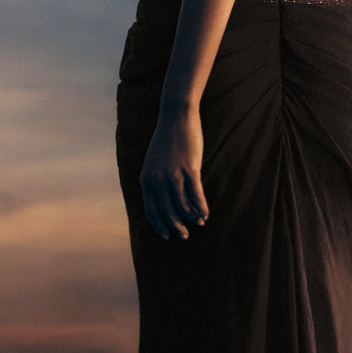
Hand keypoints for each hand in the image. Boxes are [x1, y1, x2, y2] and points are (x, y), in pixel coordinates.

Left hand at [139, 107, 209, 239]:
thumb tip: (163, 201)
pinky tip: (205, 213)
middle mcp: (157, 180)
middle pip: (167, 212)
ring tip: (199, 222)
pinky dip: (201, 208)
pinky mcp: (190, 169)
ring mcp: (174, 175)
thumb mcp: (153, 162)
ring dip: (191, 218)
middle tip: (184, 235)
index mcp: (146, 179)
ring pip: (182, 206)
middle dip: (176, 227)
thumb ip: (154, 180)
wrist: (176, 117)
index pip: (151, 211)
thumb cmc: (166, 140)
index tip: (167, 235)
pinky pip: (196, 195)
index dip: (160, 226)